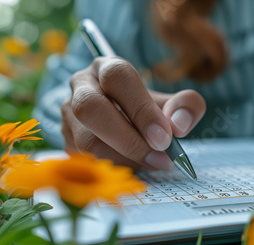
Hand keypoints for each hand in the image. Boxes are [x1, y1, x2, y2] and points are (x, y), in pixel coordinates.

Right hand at [62, 57, 205, 170]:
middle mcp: (81, 86)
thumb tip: (178, 125)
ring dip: (126, 159)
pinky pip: (88, 161)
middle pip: (91, 108)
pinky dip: (116, 168)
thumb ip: (186, 106)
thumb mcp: (174, 104)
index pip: (118, 77)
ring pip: (88, 141)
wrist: (128, 127)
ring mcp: (69, 116)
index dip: (141, 109)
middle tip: (160, 157)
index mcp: (107, 68)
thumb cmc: (150, 112)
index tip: (165, 137)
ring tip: (153, 162)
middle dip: (128, 138)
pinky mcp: (66, 142)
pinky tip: (135, 165)